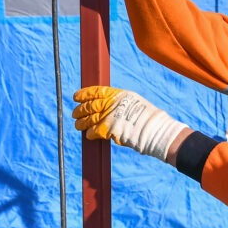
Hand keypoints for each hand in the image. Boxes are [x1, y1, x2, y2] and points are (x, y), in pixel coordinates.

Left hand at [72, 85, 187, 160]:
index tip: (76, 96)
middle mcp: (112, 103)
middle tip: (75, 113)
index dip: (84, 94)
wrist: (153, 130)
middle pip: (90, 106)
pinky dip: (90, 134)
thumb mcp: (134, 102)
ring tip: (78, 125)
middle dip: (80, 110)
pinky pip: (94, 131)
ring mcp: (109, 116)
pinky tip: (88, 135)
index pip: (97, 91)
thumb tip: (107, 106)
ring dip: (82, 123)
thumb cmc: (147, 118)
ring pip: (89, 119)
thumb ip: (120, 103)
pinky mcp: (107, 129)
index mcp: (119, 95)